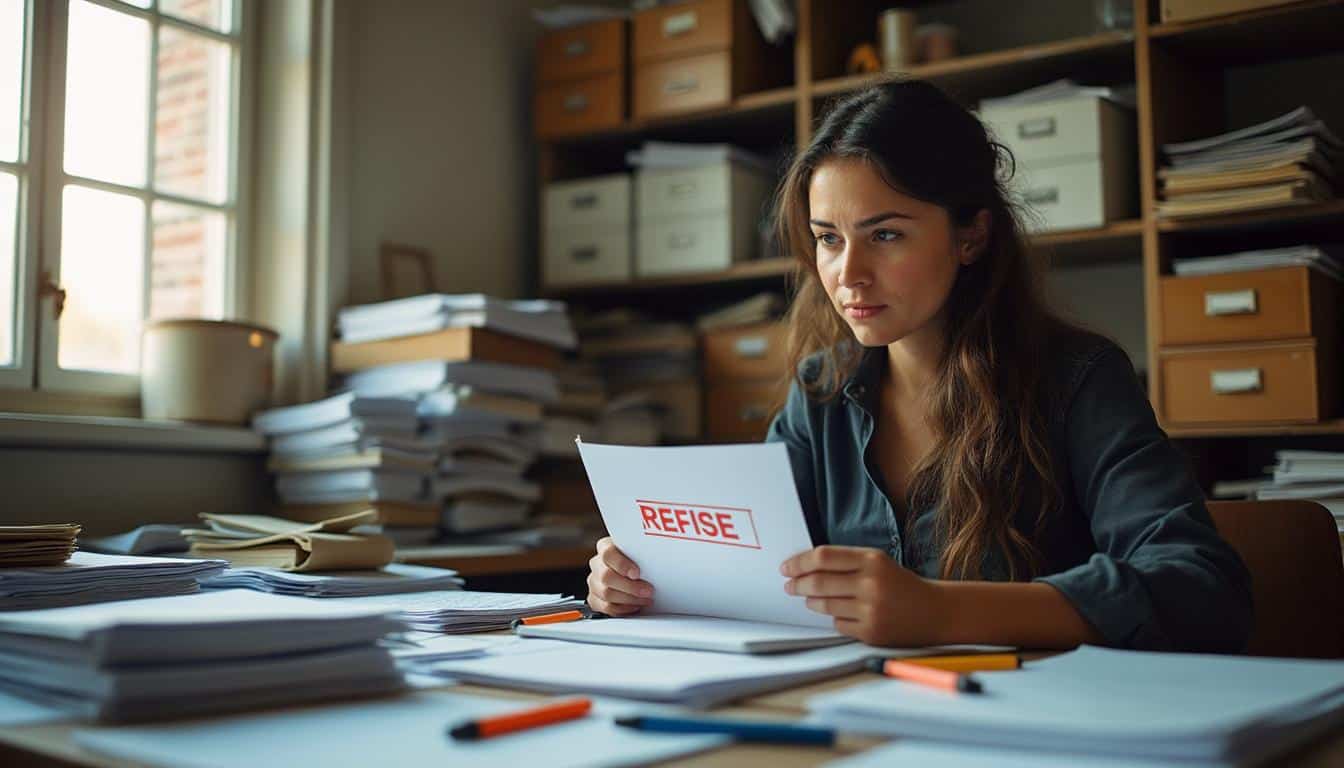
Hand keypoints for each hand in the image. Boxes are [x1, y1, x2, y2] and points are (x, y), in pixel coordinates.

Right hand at [586, 537, 653, 615]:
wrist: (633, 569)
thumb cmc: (639, 559)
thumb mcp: (641, 551)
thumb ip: (643, 553)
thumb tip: (659, 559)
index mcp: (605, 547)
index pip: (608, 553)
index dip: (622, 564)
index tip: (637, 573)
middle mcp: (597, 564)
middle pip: (606, 577)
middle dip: (630, 587)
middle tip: (648, 591)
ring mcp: (594, 582)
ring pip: (606, 594)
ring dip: (630, 599)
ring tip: (646, 599)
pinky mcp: (595, 598)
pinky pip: (606, 607)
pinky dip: (624, 609)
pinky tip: (636, 605)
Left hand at [780, 545, 947, 646]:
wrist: (934, 612)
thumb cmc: (900, 584)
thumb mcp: (877, 563)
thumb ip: (845, 562)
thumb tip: (804, 568)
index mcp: (872, 560)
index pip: (823, 557)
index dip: (799, 562)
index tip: (786, 567)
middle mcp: (871, 584)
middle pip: (818, 582)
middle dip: (797, 584)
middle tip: (789, 585)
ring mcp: (871, 610)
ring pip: (825, 605)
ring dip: (811, 601)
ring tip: (809, 598)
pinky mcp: (871, 632)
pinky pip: (838, 624)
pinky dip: (835, 618)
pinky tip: (840, 613)